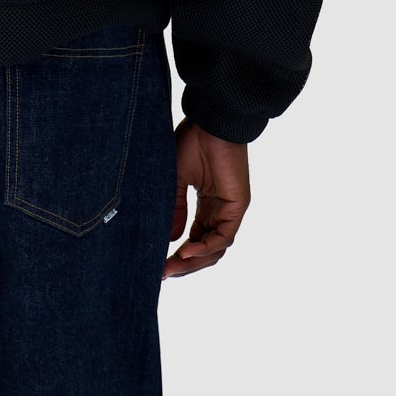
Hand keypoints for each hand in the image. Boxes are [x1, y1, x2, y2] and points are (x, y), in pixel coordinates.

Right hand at [165, 119, 250, 278]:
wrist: (209, 123)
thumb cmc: (192, 143)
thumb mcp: (175, 181)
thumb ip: (175, 210)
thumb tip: (172, 239)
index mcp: (206, 205)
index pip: (195, 239)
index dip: (178, 255)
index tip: (158, 265)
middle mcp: (219, 211)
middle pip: (206, 250)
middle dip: (184, 265)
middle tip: (163, 273)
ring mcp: (230, 210)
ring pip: (216, 249)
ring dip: (194, 262)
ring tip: (172, 267)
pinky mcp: (237, 207)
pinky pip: (224, 237)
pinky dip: (205, 248)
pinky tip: (186, 251)